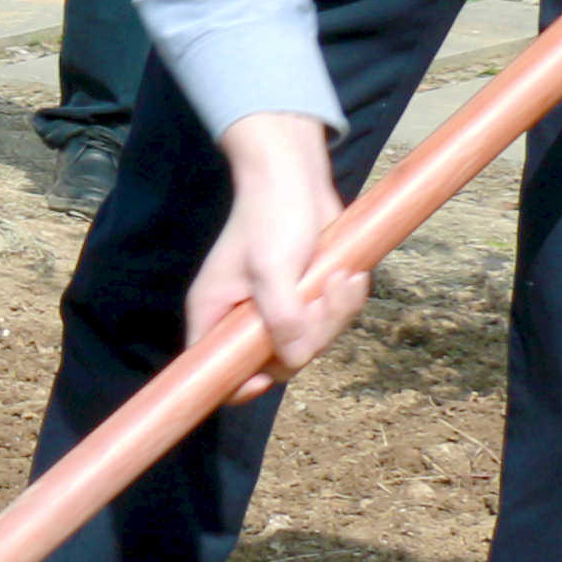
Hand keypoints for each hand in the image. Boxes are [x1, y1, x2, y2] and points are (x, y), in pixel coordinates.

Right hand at [184, 113, 362, 400]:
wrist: (294, 177)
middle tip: (321, 297)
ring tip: (341, 277)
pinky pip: (330, 320)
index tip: (265, 377)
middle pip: (278, 360)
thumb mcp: (272, 270)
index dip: (237, 384)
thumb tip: (294, 359)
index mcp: (216, 312)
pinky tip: (349, 275)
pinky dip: (345, 301)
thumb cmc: (271, 217)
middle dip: (310, 335)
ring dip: (335, 313)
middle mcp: (243, 316)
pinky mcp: (306, 296)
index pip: (213, 368)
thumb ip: (281, 318)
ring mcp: (277, 307)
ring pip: (311, 341)